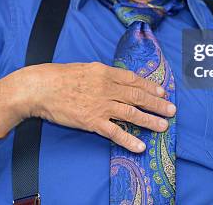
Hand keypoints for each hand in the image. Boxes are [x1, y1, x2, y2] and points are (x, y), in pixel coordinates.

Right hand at [5, 62, 175, 152]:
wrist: (40, 88)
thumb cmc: (59, 76)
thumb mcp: (85, 68)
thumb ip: (102, 75)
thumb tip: (116, 79)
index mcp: (105, 72)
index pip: (133, 79)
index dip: (150, 86)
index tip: (162, 91)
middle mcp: (107, 88)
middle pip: (138, 96)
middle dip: (157, 103)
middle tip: (172, 109)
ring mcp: (100, 105)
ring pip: (132, 113)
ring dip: (150, 120)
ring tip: (163, 126)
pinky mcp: (92, 122)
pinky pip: (115, 132)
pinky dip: (129, 140)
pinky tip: (140, 146)